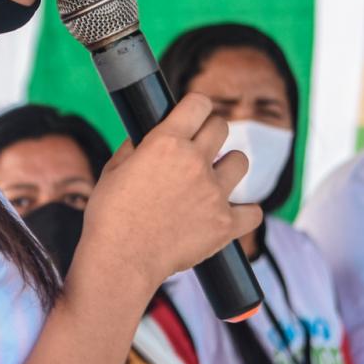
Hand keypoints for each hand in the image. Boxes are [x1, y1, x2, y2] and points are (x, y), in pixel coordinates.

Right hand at [79, 93, 262, 293]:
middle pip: (221, 126)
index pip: (198, 103)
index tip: (193, 115)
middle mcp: (194, 162)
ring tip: (213, 181)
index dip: (196, 106)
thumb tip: (143, 139)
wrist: (121, 260)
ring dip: (228, 167)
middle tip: (201, 148)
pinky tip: (232, 214)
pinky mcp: (225, 224)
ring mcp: (214, 193)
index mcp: (166, 142)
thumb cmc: (110, 216)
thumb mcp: (113, 171)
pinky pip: (254, 212)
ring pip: (241, 161)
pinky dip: (245, 213)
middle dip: (211, 133)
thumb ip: (134, 149)